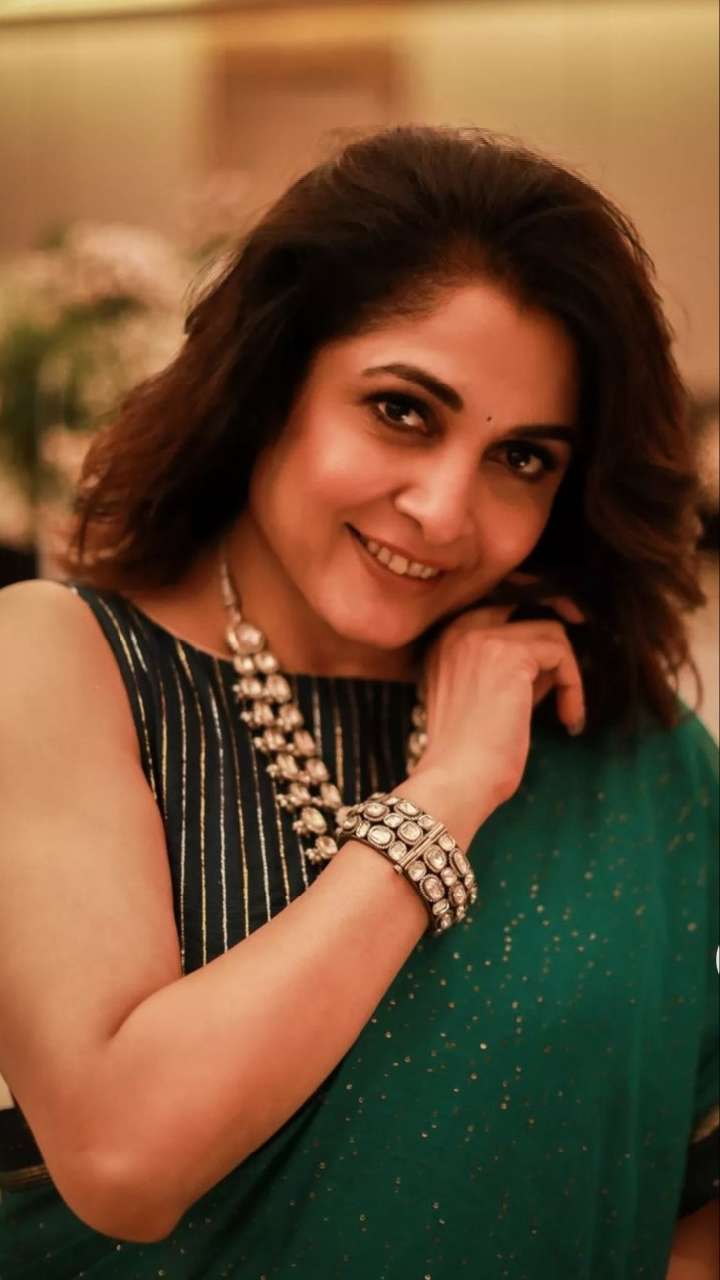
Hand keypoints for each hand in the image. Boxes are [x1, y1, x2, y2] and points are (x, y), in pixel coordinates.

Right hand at [413, 584, 585, 824]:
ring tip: (566, 711)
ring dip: (567, 673)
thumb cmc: (469, 753)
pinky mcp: (508, 652)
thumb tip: (553, 654)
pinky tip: (568, 717)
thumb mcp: (484, 697)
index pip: (496, 599)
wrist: (457, 780)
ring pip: (550, 632)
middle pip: (522, 594)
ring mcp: (481, 635)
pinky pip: (560, 652)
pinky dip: (572, 685)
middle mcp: (458, 627)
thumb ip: (511, 668)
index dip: (533, 605)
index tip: (562, 625)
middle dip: (559, 604)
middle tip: (582, 624)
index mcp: (445, 638)